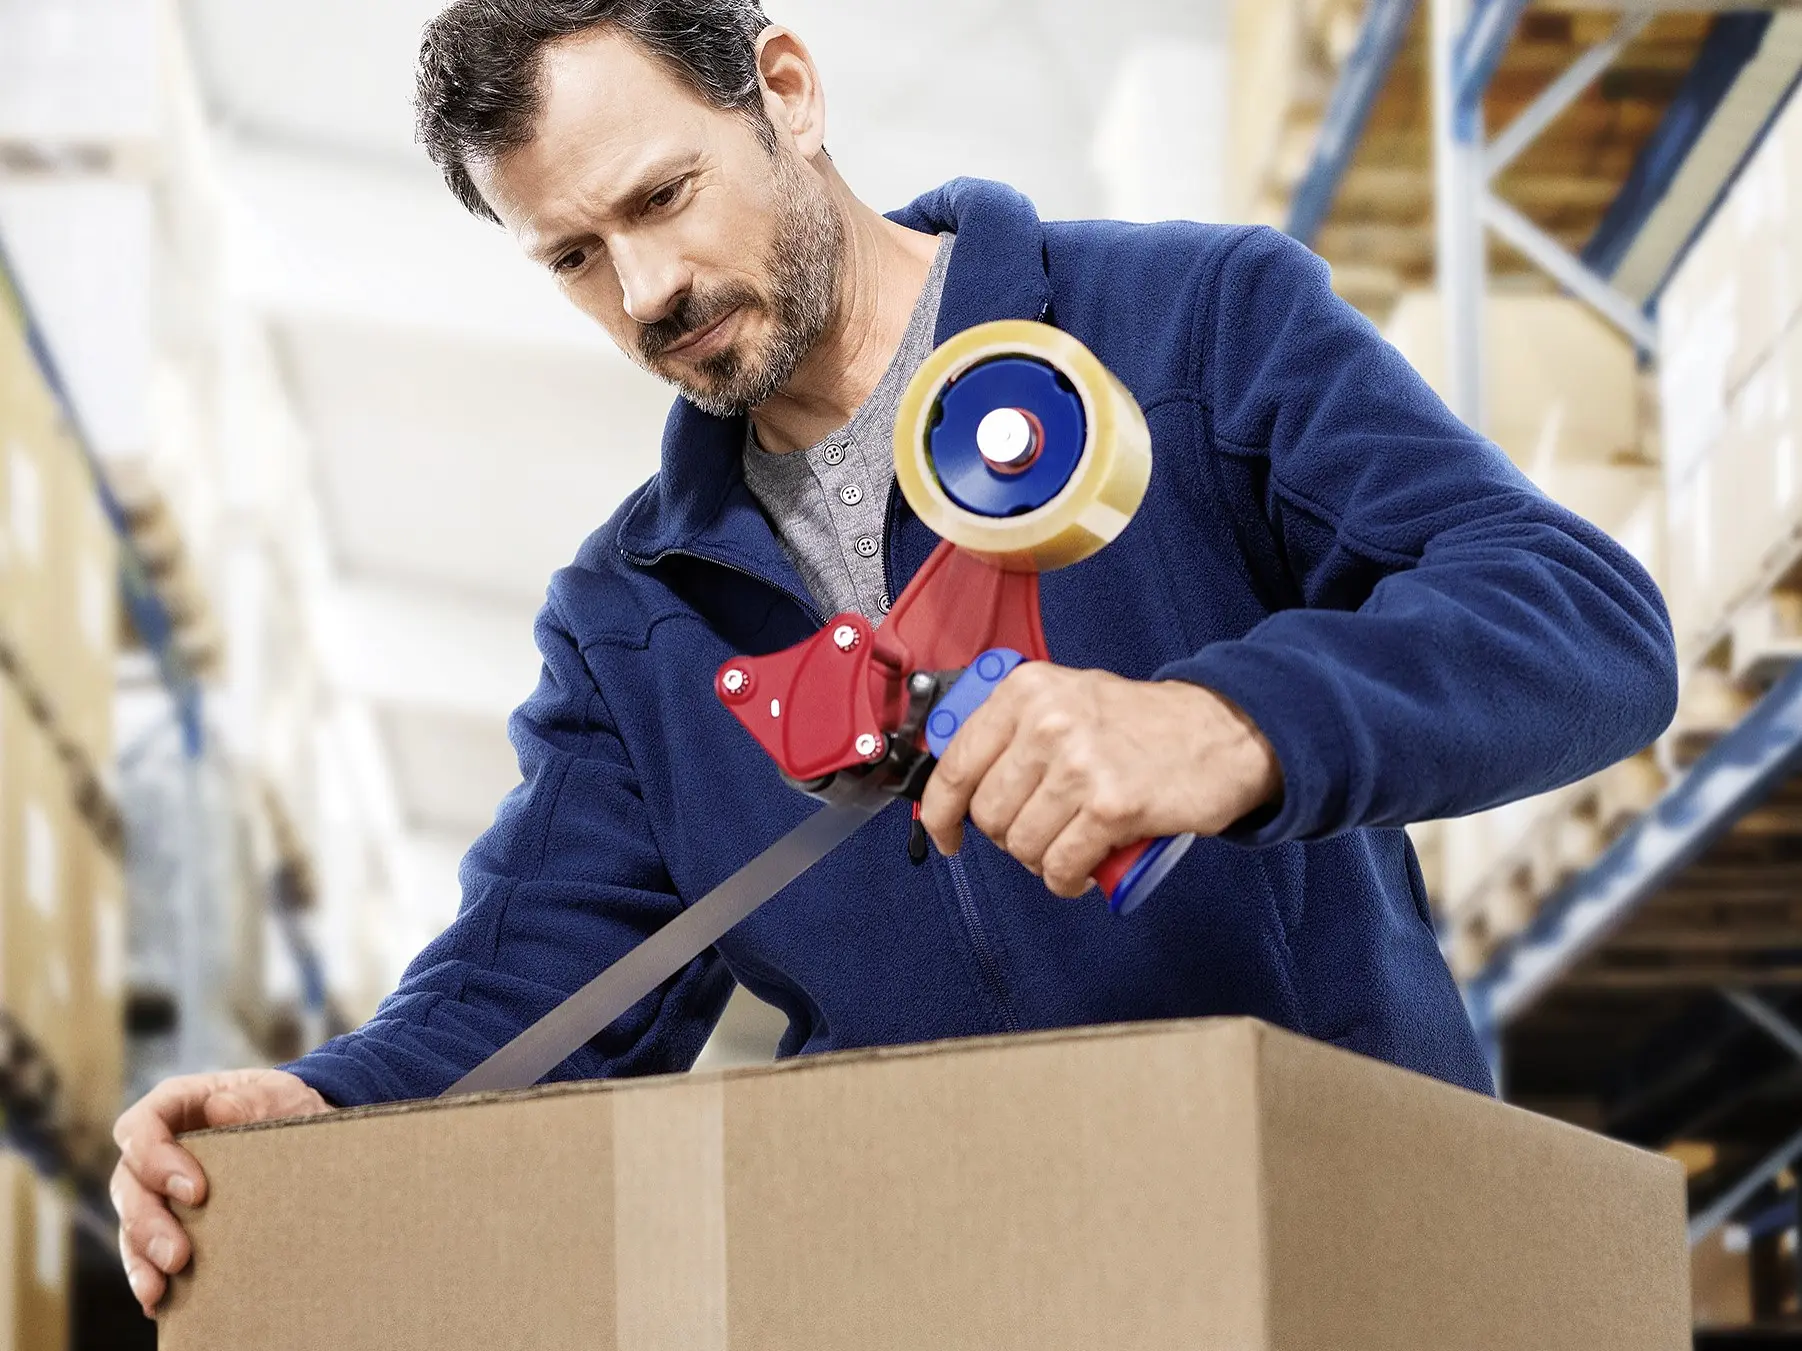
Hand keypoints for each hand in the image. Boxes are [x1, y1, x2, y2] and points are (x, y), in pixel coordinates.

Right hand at [112, 1068, 330, 1315]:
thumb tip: (221, 1108)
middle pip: (129, 1182)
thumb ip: (257, 1098)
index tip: (195, 1192)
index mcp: (179, 1105)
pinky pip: (146, 1250)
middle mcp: (158, 1147)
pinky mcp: (170, 1222)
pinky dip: (149, 1275)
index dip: (155, 1158)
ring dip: (141, 1258)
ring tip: (158, 1288)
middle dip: (147, 1222)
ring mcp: (159, 1187)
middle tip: (177, 1256)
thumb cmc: (289, 1108)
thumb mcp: (285, 1096)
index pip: (142, 1126)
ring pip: (130, 1222)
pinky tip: (160, 1302)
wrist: (308, 1135)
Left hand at [918, 664, 1281, 897]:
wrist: (1222, 732)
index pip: (956, 764)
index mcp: (1026, 691)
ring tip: (1068, 848)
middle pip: (988, 814)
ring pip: (1022, 845)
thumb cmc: (1142, 723)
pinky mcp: (1113, 806)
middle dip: (1008, 837)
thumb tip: (953, 776)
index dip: (940, 812)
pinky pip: (1061, 866)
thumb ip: (1012, 727)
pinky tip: (1081, 873)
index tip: (946, 833)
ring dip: (1041, 862)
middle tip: (1040, 832)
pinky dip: (1066, 881)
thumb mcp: (1067, 698)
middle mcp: (1048, 722)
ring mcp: (1080, 764)